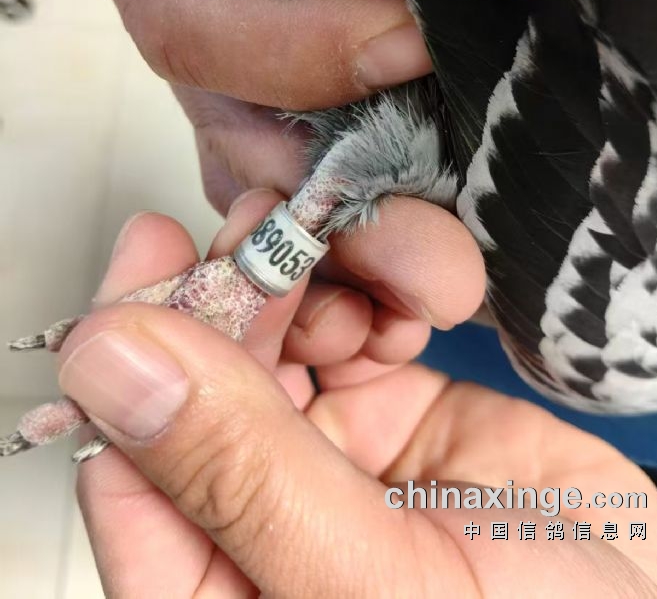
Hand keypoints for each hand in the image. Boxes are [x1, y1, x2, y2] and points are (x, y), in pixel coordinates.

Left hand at [59, 206, 656, 597]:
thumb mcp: (368, 580)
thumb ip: (239, 472)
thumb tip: (108, 360)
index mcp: (217, 585)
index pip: (128, 456)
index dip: (134, 345)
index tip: (157, 250)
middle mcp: (256, 513)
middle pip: (199, 373)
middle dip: (239, 289)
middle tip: (280, 231)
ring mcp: (320, 449)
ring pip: (272, 328)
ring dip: (316, 277)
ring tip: (371, 267)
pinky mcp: (384, 399)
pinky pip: (349, 318)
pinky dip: (374, 288)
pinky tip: (408, 301)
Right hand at [67, 0, 568, 214]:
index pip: (188, 18)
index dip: (294, 51)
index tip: (413, 44)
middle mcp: (177, 11)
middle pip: (224, 126)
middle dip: (331, 191)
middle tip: (437, 249)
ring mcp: (226, 67)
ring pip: (257, 173)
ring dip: (347, 231)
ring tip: (438, 265)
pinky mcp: (279, 98)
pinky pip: (296, 178)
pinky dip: (357, 219)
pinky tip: (424, 244)